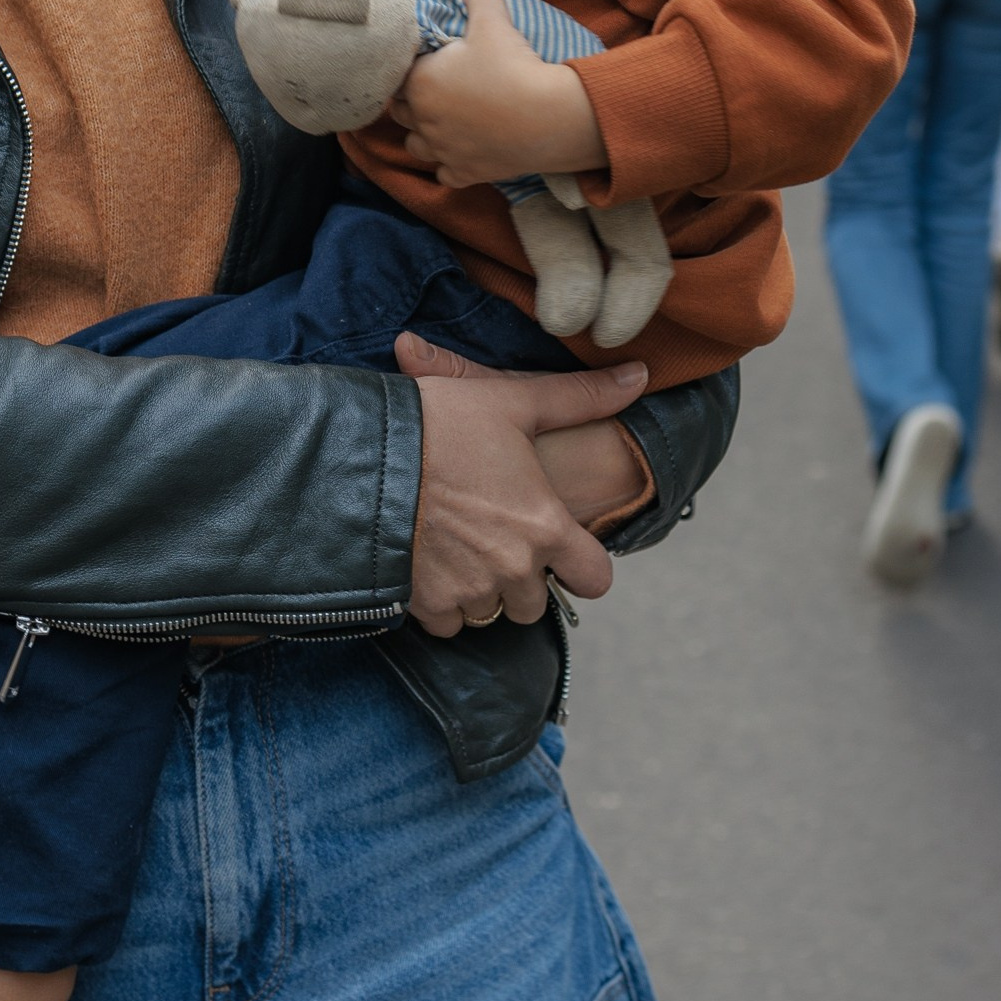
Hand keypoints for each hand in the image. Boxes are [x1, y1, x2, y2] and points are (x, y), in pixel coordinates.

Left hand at [390, 0, 607, 188]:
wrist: (547, 117)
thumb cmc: (513, 67)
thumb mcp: (495, 21)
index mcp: (420, 83)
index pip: (400, 75)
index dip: (414, 68)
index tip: (433, 64)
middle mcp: (423, 120)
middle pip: (402, 112)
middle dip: (414, 101)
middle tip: (440, 90)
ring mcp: (442, 151)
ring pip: (416, 147)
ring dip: (425, 136)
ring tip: (446, 123)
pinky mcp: (465, 174)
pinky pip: (444, 175)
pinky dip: (450, 165)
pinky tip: (463, 153)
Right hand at [399, 333, 646, 636]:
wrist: (361, 455)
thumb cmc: (439, 424)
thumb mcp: (511, 401)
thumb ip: (580, 397)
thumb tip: (639, 376)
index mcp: (545, 526)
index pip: (595, 579)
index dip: (582, 566)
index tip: (561, 548)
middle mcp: (514, 568)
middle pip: (538, 602)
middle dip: (523, 578)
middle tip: (495, 537)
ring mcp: (470, 591)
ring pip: (492, 614)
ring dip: (483, 591)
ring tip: (460, 548)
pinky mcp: (426, 604)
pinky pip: (449, 624)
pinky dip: (444, 603)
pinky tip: (431, 565)